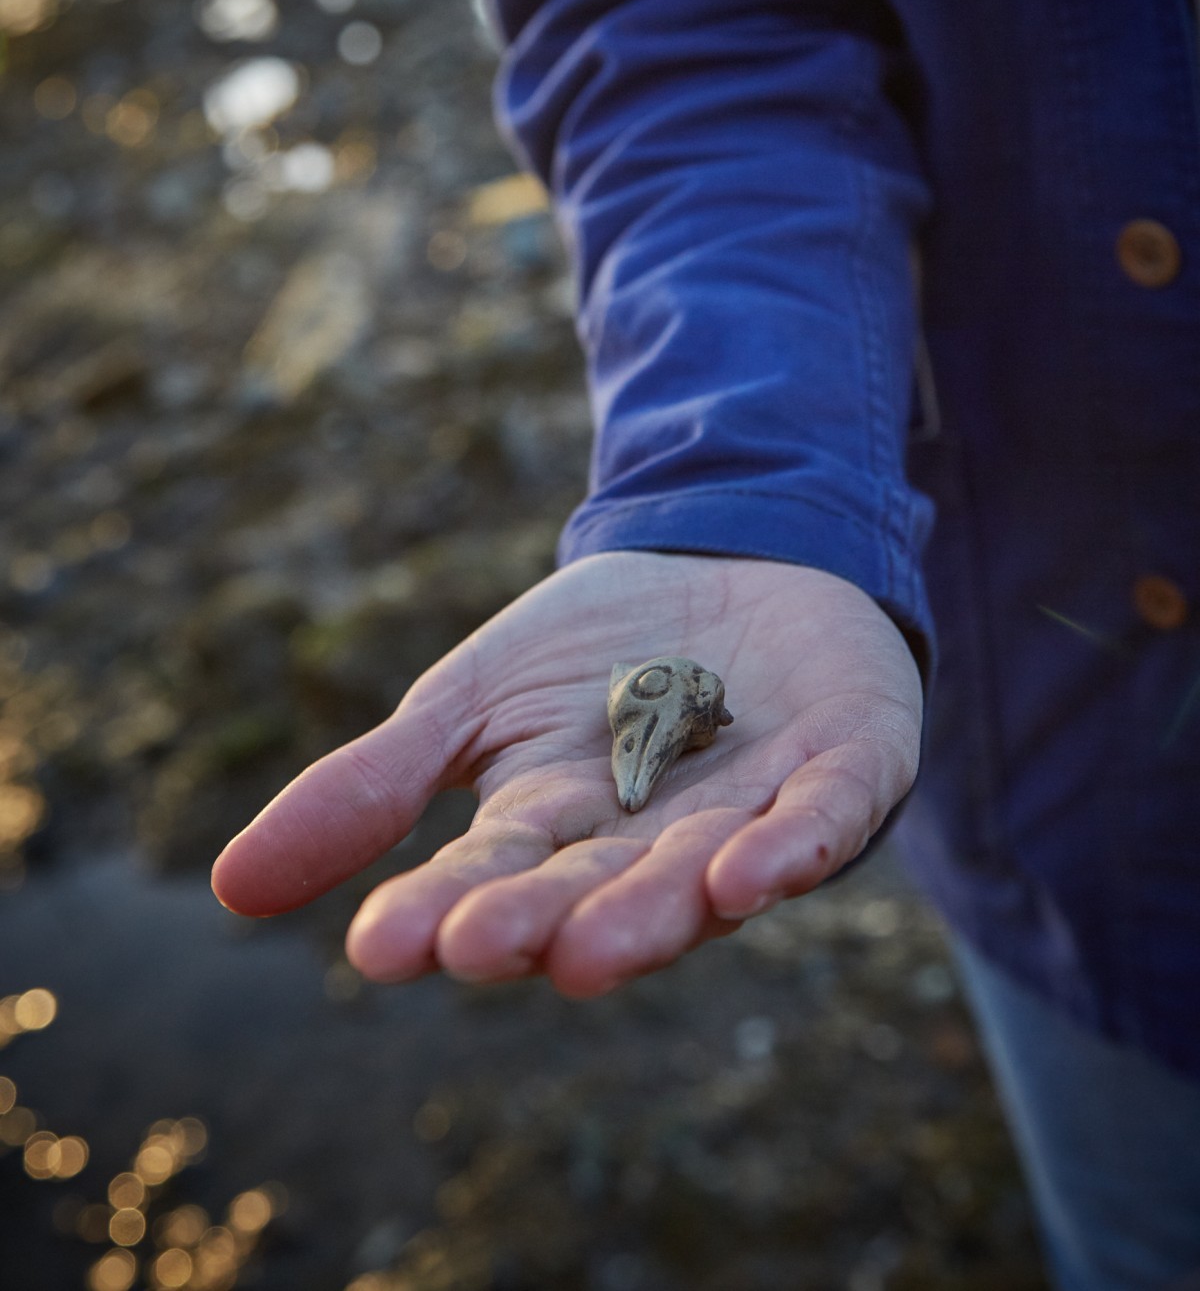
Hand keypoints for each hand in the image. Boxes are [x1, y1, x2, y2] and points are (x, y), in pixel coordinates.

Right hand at [211, 551, 921, 994]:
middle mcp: (653, 845)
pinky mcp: (846, 768)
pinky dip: (788, 849)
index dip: (440, 912)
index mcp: (559, 829)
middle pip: (594, 894)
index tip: (381, 944)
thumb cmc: (597, 641)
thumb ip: (372, 787)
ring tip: (594, 948)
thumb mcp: (469, 700)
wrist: (735, 550)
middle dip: (543, 922)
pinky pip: (823, 821)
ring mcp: (753, 811)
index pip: (492, 880)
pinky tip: (746, 873)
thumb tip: (232, 888)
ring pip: (702, 880)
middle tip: (485, 945)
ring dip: (654, 914)